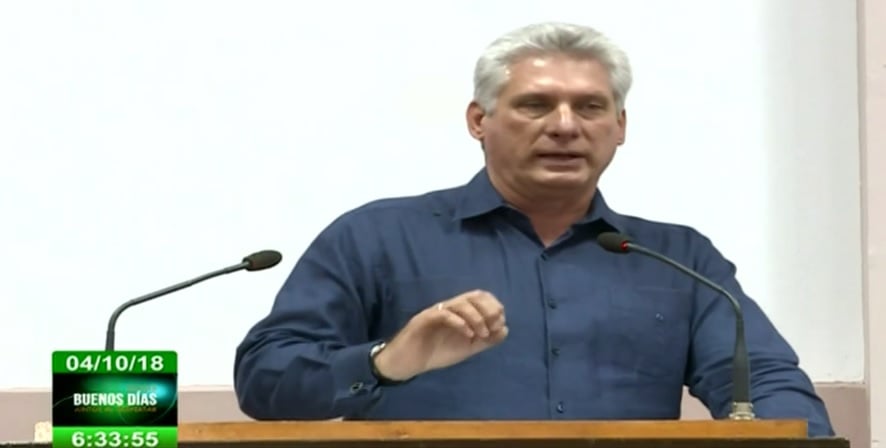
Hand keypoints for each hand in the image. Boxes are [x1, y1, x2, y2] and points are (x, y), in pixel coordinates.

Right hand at [372, 289, 508, 380]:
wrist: (406, 363)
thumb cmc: (434, 353)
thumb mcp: (466, 348)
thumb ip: (485, 340)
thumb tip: (505, 330)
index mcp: (459, 312)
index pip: (480, 297)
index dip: (494, 307)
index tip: (499, 325)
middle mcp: (449, 308)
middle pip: (473, 295)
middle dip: (488, 308)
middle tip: (494, 325)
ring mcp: (436, 312)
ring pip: (460, 303)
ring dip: (476, 318)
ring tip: (481, 334)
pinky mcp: (424, 319)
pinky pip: (444, 314)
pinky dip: (460, 323)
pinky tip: (468, 335)